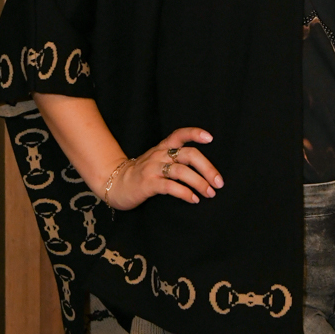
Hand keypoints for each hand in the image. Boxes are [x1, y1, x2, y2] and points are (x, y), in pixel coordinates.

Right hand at [106, 127, 222, 209]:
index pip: (180, 134)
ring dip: (200, 183)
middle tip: (219, 182)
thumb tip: (206, 171)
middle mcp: (159, 155)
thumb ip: (176, 160)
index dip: (195, 133)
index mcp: (163, 147)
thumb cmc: (143, 174)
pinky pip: (170, 186)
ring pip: (182, 171)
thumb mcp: (158, 160)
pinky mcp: (148, 184)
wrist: (115, 184)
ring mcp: (153, 169)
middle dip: (208, 168)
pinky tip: (193, 199)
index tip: (210, 138)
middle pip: (189, 155)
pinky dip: (185, 193)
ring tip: (209, 193)